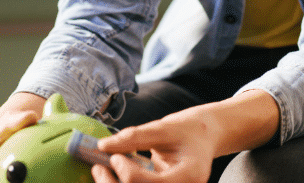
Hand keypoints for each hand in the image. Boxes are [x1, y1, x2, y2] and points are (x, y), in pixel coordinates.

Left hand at [92, 110, 216, 182]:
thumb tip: (103, 146)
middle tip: (98, 167)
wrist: (205, 139)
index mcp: (190, 175)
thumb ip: (135, 136)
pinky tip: (113, 177)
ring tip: (101, 172)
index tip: (114, 156)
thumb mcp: (165, 127)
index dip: (127, 172)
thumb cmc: (188, 131)